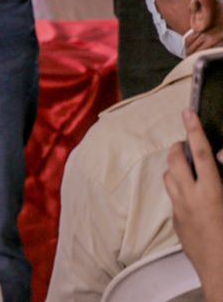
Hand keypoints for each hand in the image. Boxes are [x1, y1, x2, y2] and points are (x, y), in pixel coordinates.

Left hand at [165, 110, 222, 297]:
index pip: (203, 153)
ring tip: (189, 166)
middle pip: (176, 160)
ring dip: (176, 167)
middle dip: (180, 146)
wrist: (222, 273)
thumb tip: (219, 158)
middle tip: (188, 143)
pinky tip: (191, 193)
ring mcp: (180, 209)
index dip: (195, 130)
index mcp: (213, 192)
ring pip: (168, 176)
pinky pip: (172, 196)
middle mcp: (191, 197)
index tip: (187, 111)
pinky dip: (179, 188)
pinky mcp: (176, 222)